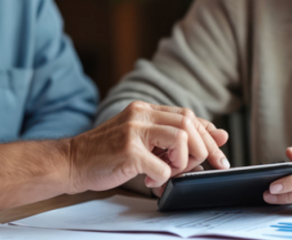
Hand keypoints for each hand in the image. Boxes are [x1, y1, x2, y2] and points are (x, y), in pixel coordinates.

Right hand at [66, 101, 228, 193]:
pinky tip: (150, 181)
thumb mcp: (142, 140)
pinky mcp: (128, 151)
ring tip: (169, 172)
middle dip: (203, 149)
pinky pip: (162, 166)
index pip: (188, 115)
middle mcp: (140, 115)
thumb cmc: (106, 154)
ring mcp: (133, 131)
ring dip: (183, 162)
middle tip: (198, 167)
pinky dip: (163, 178)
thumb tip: (220, 135)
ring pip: (181, 139)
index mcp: (145, 110)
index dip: (208, 135)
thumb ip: (173, 137)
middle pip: (189, 123)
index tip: (219, 155)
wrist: (71, 162)